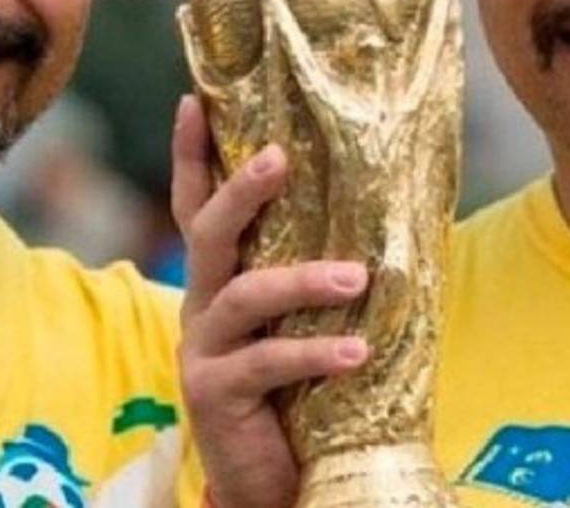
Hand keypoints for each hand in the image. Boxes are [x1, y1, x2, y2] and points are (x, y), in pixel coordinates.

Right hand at [171, 95, 369, 507]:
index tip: (193, 99)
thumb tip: (379, 217)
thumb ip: (312, 277)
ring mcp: (202, 348)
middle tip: (280, 156)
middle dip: (240, 189)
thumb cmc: (294, 389)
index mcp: (220, 280)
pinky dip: (313, 353)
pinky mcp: (213, 393)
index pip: (196, 205)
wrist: (270, 478)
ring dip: (300, 281)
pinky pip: (265, 363)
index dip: (190, 154)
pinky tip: (356, 352)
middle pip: (208, 232)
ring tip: (355, 279)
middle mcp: (202, 304)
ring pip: (242, 295)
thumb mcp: (298, 323)